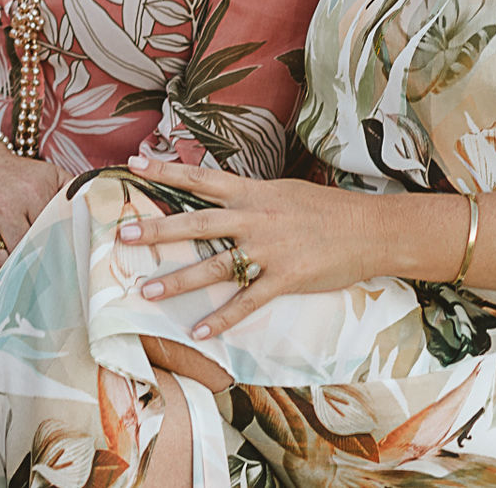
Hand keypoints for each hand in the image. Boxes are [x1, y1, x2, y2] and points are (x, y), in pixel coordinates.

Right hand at [0, 140, 69, 287]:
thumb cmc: (18, 178)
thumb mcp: (52, 177)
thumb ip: (77, 197)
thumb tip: (103, 222)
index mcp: (33, 193)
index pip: (51, 240)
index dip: (57, 261)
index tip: (63, 277)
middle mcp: (3, 204)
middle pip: (24, 257)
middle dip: (33, 273)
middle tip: (41, 288)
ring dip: (5, 279)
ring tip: (15, 283)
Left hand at [116, 155, 377, 341]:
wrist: (371, 229)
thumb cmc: (326, 209)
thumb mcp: (283, 191)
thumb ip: (249, 196)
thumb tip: (218, 192)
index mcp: (253, 192)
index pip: (201, 179)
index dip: (166, 171)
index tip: (134, 165)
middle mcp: (255, 218)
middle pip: (197, 223)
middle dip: (159, 230)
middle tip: (124, 235)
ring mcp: (269, 251)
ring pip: (214, 267)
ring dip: (179, 280)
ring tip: (147, 289)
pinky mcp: (285, 279)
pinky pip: (247, 302)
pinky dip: (222, 318)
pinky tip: (199, 330)